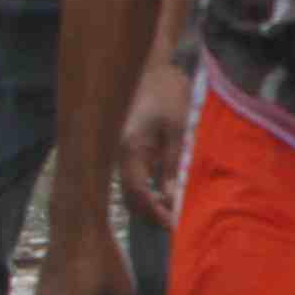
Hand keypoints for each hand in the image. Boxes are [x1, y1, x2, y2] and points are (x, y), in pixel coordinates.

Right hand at [121, 59, 196, 231]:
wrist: (152, 68)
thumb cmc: (167, 94)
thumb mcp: (176, 130)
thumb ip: (171, 164)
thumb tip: (171, 197)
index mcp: (129, 149)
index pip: (137, 192)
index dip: (153, 212)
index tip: (172, 226)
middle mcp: (118, 154)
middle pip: (128, 195)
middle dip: (148, 213)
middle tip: (172, 225)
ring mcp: (118, 151)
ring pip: (127, 187)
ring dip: (146, 203)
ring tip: (168, 213)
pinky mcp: (124, 148)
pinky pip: (130, 175)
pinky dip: (143, 189)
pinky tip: (160, 195)